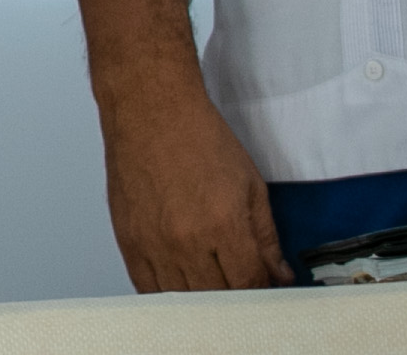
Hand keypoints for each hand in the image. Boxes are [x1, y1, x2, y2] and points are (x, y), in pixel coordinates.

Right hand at [75, 0, 286, 288]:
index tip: (269, 291)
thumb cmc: (197, 134)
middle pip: (218, 300)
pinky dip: (168, 296)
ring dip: (203, 301)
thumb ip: (267, 236)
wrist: (149, 105)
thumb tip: (278, 273)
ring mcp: (153, 243)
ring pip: (182, 300)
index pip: (251, 287)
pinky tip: (181, 289)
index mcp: (223, 227)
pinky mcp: (128, 239)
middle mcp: (185, 241)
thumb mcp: (251, 184)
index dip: (265, 294)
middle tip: (244, 288)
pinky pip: (147, 286)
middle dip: (237, 300)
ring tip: (215, 289)